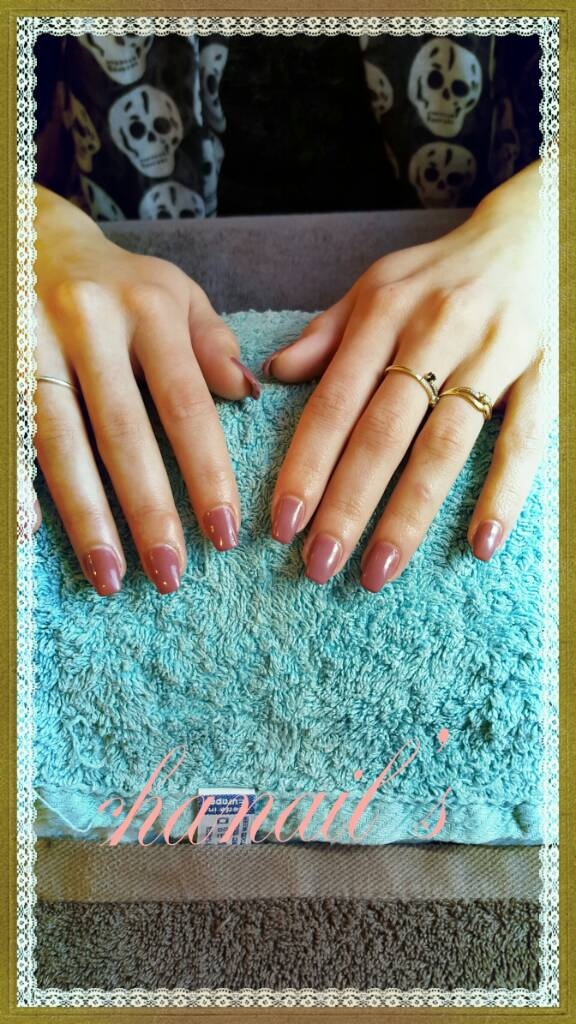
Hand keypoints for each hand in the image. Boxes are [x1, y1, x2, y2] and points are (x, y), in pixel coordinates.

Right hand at [33, 187, 259, 595]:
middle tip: (170, 574)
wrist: (30, 237)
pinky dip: (17, 484)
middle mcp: (87, 324)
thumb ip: (211, 344)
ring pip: (60, 443)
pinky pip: (9, 432)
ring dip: (86, 517)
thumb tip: (247, 396)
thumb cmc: (117, 282)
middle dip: (149, 511)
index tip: (225, 533)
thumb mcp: (175, 293)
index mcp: (146, 309)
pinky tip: (28, 534)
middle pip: (123, 433)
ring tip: (110, 575)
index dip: (206, 472)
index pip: (185, 404)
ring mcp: (31, 343)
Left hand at [265, 162, 545, 589]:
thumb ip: (328, 332)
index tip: (282, 524)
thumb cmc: (443, 271)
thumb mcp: (377, 284)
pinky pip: (525, 439)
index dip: (307, 465)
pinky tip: (480, 545)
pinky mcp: (544, 371)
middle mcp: (436, 332)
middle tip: (319, 565)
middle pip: (384, 432)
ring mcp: (494, 353)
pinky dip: (504, 493)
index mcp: (386, 313)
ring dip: (409, 514)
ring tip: (378, 571)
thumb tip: (274, 373)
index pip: (335, 402)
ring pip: (446, 445)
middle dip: (347, 504)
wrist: (538, 231)